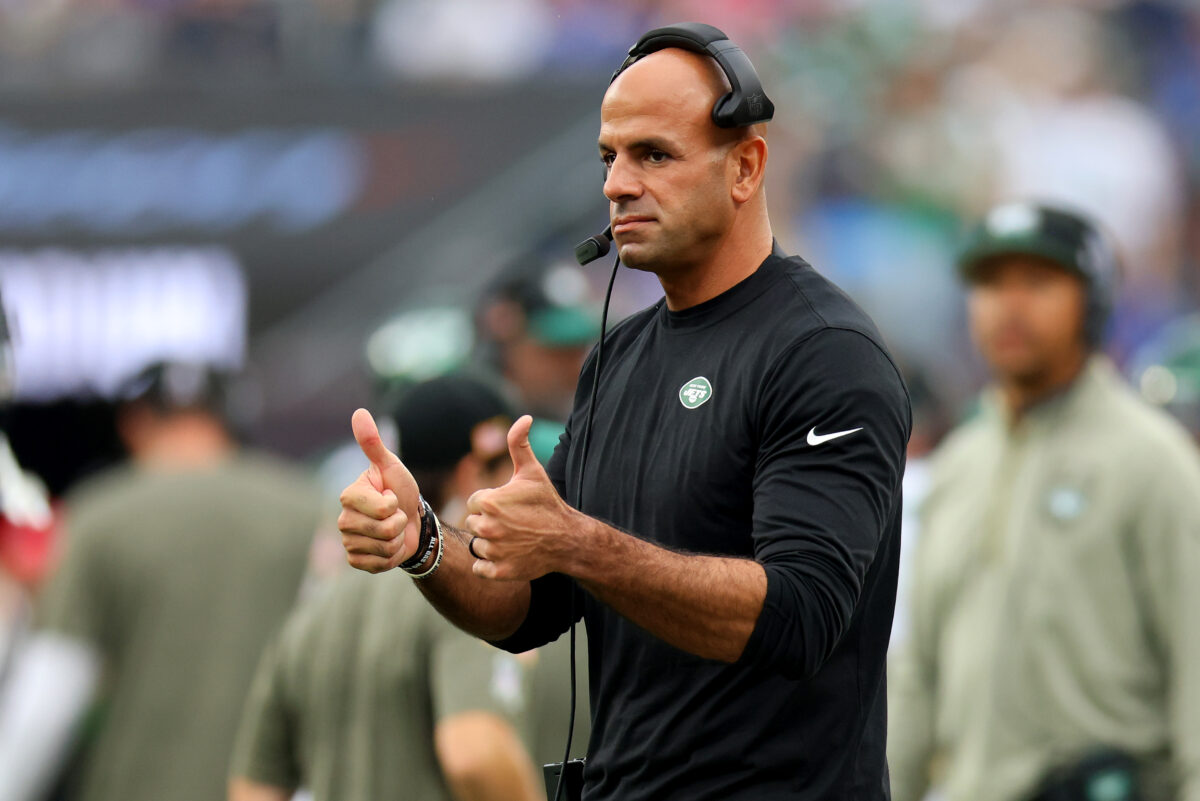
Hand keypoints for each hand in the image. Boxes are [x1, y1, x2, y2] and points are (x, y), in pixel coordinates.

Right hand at [338, 408, 421, 572]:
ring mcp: (348, 542)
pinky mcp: (356, 561)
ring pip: (383, 547)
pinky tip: (388, 546)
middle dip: (398, 523)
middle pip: (383, 530)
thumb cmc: (399, 490)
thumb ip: (373, 443)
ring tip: (392, 529)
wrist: (410, 521)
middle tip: (394, 515)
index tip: (391, 496)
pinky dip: (391, 556)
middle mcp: (343, 520)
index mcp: (348, 496)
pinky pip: (378, 564)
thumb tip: (359, 412)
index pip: (382, 508)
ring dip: (396, 540)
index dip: (395, 504)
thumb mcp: (390, 466)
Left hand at [465, 415, 582, 580]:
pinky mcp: (497, 572)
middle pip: (474, 523)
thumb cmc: (547, 503)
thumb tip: (524, 417)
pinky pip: (480, 568)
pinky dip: (491, 565)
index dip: (492, 503)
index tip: (510, 507)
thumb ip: (519, 443)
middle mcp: (486, 527)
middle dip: (490, 522)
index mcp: (488, 502)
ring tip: (514, 538)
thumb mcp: (532, 471)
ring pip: (478, 545)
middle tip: (514, 523)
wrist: (568, 539)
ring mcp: (492, 552)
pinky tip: (509, 555)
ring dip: (491, 543)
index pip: (474, 502)